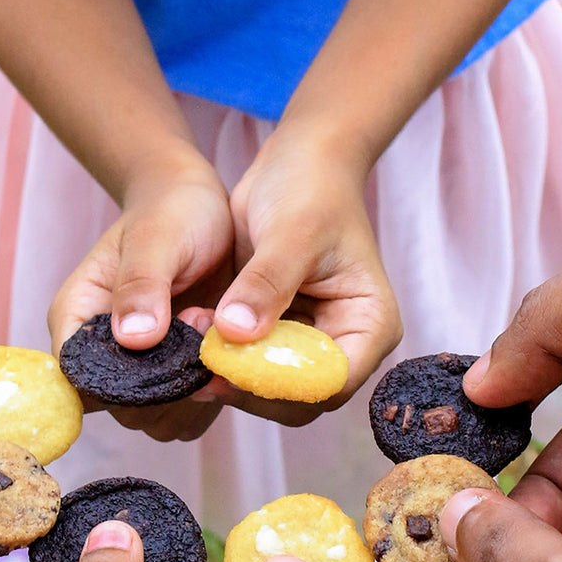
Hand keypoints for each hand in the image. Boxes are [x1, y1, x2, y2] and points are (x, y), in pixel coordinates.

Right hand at [48, 155, 234, 441]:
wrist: (203, 207)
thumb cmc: (171, 210)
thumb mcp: (157, 237)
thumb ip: (142, 285)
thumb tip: (133, 338)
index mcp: (77, 319)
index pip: (81, 380)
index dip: (123, 384)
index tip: (167, 353)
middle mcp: (103, 352)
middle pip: (122, 409)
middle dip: (167, 387)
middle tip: (199, 327)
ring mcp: (141, 369)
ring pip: (159, 419)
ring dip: (195, 394)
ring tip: (213, 333)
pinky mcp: (176, 376)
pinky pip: (190, 411)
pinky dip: (214, 395)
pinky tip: (228, 354)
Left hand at [208, 126, 401, 426]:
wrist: (298, 163)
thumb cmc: (311, 189)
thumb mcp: (293, 231)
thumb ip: (267, 284)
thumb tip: (237, 334)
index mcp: (370, 326)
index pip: (331, 383)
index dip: (281, 386)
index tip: (231, 370)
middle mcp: (344, 344)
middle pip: (299, 397)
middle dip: (250, 387)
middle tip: (201, 368)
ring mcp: (310, 344)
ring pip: (269, 387)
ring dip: (230, 375)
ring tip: (192, 346)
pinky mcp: (277, 337)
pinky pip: (248, 365)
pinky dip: (221, 359)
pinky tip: (193, 338)